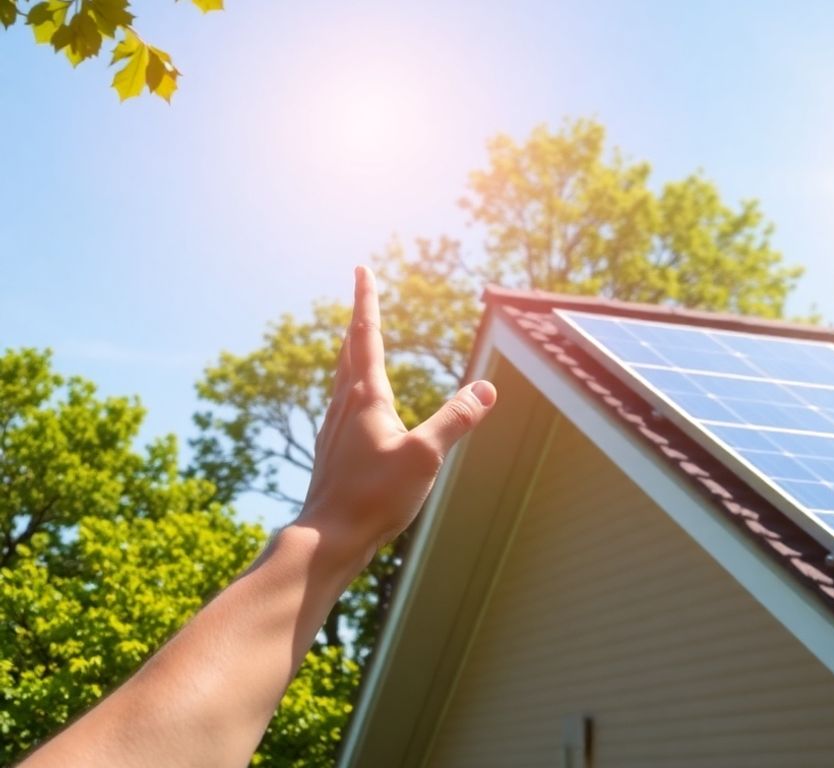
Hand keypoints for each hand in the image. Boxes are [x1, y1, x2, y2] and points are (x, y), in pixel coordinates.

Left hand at [294, 266, 495, 568]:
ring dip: (350, 350)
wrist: (329, 537)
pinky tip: (353, 402)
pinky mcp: (333, 451)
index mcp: (366, 398)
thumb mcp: (425, 456)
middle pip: (349, 350)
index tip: (361, 269)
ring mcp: (335, 429)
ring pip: (341, 376)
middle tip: (360, 291)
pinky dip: (349, 385)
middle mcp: (345, 406)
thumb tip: (488, 388)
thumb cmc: (375, 498)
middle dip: (358, 318)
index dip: (365, 300)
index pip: (366, 336)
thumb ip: (456, 419)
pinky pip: (342, 404)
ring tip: (354, 339)